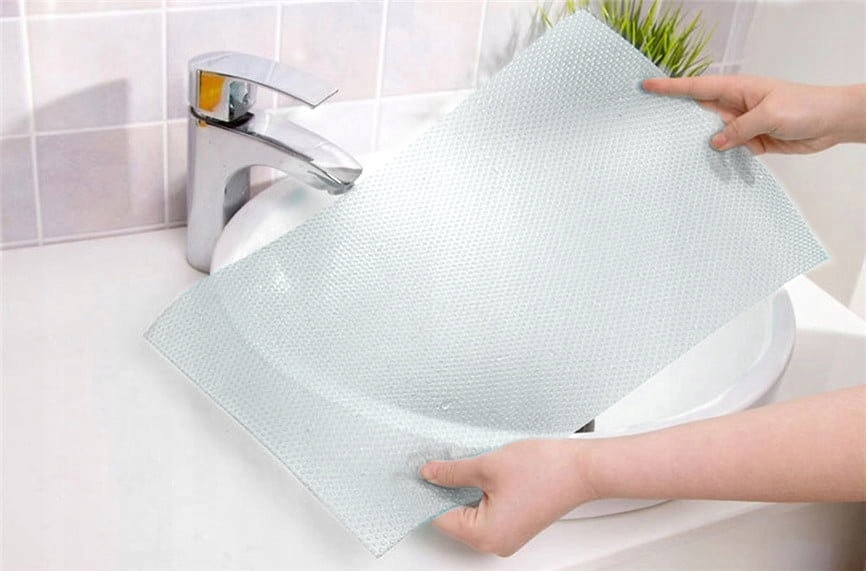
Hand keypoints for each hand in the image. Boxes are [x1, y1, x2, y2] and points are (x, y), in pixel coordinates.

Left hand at [420, 439, 593, 555]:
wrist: (582, 468)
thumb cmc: (545, 470)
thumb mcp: (487, 465)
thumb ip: (453, 472)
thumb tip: (429, 474)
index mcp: (485, 535)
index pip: (440, 517)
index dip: (427, 493)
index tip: (417, 475)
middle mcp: (495, 543)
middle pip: (454, 517)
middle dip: (446, 490)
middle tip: (438, 463)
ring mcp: (507, 535)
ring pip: (471, 513)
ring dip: (464, 489)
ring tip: (465, 465)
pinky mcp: (516, 524)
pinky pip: (487, 511)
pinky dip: (480, 493)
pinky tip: (481, 473)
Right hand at [642, 76, 865, 153]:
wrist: (832, 122)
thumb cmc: (805, 107)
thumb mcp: (769, 115)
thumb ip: (739, 129)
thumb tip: (715, 143)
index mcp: (737, 89)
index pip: (697, 87)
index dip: (671, 88)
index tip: (647, 87)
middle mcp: (735, 106)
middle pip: (698, 112)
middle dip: (675, 117)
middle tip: (648, 124)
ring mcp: (742, 124)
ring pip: (711, 135)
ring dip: (697, 144)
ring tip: (672, 153)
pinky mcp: (751, 142)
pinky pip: (728, 151)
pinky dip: (718, 159)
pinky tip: (706, 168)